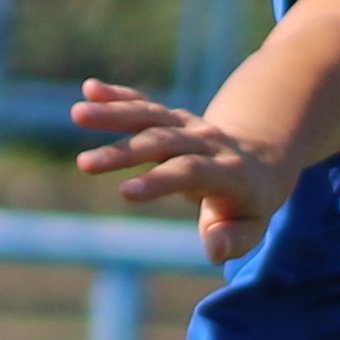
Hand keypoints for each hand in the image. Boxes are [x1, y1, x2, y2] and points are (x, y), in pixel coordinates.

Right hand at [71, 80, 291, 262]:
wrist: (262, 158)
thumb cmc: (250, 204)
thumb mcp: (254, 227)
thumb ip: (235, 239)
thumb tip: (214, 249)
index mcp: (229, 172)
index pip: (191, 172)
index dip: (160, 180)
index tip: (125, 192)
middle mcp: (208, 142)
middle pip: (163, 142)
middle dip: (123, 153)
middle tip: (84, 164)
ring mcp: (189, 126)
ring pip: (151, 116)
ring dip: (114, 113)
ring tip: (77, 114)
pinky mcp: (173, 118)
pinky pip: (146, 105)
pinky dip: (119, 96)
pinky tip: (89, 89)